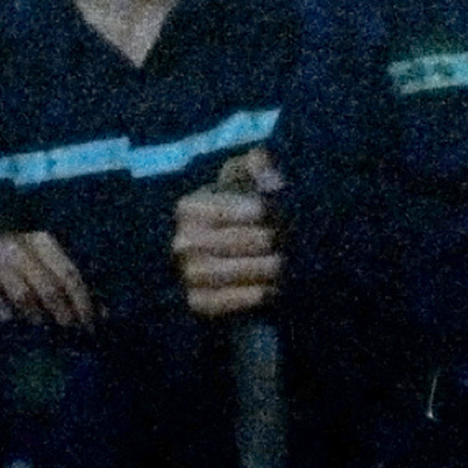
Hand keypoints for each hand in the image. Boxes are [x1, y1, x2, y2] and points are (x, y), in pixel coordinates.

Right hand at [0, 230, 96, 328]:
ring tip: (40, 329)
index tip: (89, 326)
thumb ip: (71, 288)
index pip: (70, 274)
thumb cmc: (13, 264)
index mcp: (43, 242)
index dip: (82, 302)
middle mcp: (20, 246)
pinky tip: (9, 321)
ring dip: (35, 316)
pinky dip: (3, 312)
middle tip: (68, 333)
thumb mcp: (42, 267)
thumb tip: (104, 314)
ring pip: (24, 294)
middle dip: (63, 314)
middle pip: (50, 286)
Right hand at [175, 147, 284, 318]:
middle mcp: (182, 241)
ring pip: (221, 272)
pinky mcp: (197, 302)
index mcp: (189, 208)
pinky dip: (244, 298)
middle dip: (262, 242)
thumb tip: (263, 166)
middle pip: (228, 241)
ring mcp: (187, 274)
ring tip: (281, 265)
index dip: (257, 212)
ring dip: (256, 269)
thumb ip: (256, 165)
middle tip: (285, 242)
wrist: (240, 257)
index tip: (275, 214)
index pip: (226, 210)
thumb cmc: (243, 212)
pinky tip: (268, 291)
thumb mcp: (247, 182)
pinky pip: (217, 302)